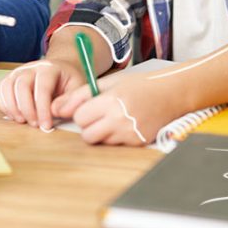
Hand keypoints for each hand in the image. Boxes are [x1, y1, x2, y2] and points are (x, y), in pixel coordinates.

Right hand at [0, 58, 84, 130]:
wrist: (60, 70)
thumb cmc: (68, 81)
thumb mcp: (77, 88)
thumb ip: (69, 100)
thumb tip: (54, 112)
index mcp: (49, 68)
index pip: (42, 87)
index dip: (43, 109)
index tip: (46, 126)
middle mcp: (31, 67)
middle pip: (22, 86)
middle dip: (27, 109)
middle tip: (35, 125)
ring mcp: (18, 72)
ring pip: (7, 87)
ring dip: (12, 107)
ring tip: (22, 121)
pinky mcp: (10, 79)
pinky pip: (0, 90)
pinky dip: (4, 104)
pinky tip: (14, 115)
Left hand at [56, 72, 185, 145]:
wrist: (171, 94)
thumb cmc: (139, 85)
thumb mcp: (108, 82)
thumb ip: (80, 95)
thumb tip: (56, 108)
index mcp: (111, 101)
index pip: (79, 117)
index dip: (82, 111)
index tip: (92, 106)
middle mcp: (120, 120)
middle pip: (87, 135)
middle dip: (89, 125)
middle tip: (101, 114)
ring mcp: (130, 134)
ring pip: (101, 141)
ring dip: (103, 132)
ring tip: (117, 116)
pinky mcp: (138, 143)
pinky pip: (116, 145)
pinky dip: (117, 136)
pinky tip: (127, 123)